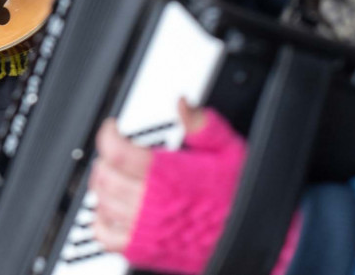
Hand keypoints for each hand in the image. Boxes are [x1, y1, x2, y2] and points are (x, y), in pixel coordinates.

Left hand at [89, 99, 298, 274]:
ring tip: (113, 175)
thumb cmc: (244, 197)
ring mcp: (146, 229)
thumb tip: (182, 103)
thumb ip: (202, 125)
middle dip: (105, 158)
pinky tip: (113, 209)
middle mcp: (152, 202)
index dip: (108, 134)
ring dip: (102, 186)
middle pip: (105, 175)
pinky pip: (105, 235)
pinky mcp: (144, 250)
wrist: (254, 241)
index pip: (117, 151)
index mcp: (169, 175)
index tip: (112, 128)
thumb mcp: (229, 150)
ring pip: (101, 203)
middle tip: (115, 151)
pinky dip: (101, 220)